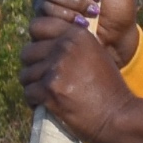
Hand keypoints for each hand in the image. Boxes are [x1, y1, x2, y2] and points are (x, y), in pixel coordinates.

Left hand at [20, 16, 135, 142]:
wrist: (117, 114)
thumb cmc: (108, 87)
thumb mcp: (96, 54)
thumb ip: (73, 45)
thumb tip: (45, 43)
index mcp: (77, 34)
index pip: (38, 27)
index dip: (37, 43)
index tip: (43, 55)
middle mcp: (65, 47)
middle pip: (28, 52)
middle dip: (33, 66)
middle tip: (44, 78)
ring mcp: (56, 68)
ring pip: (26, 74)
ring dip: (33, 85)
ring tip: (47, 93)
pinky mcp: (49, 89)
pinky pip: (28, 92)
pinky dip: (34, 100)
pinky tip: (45, 104)